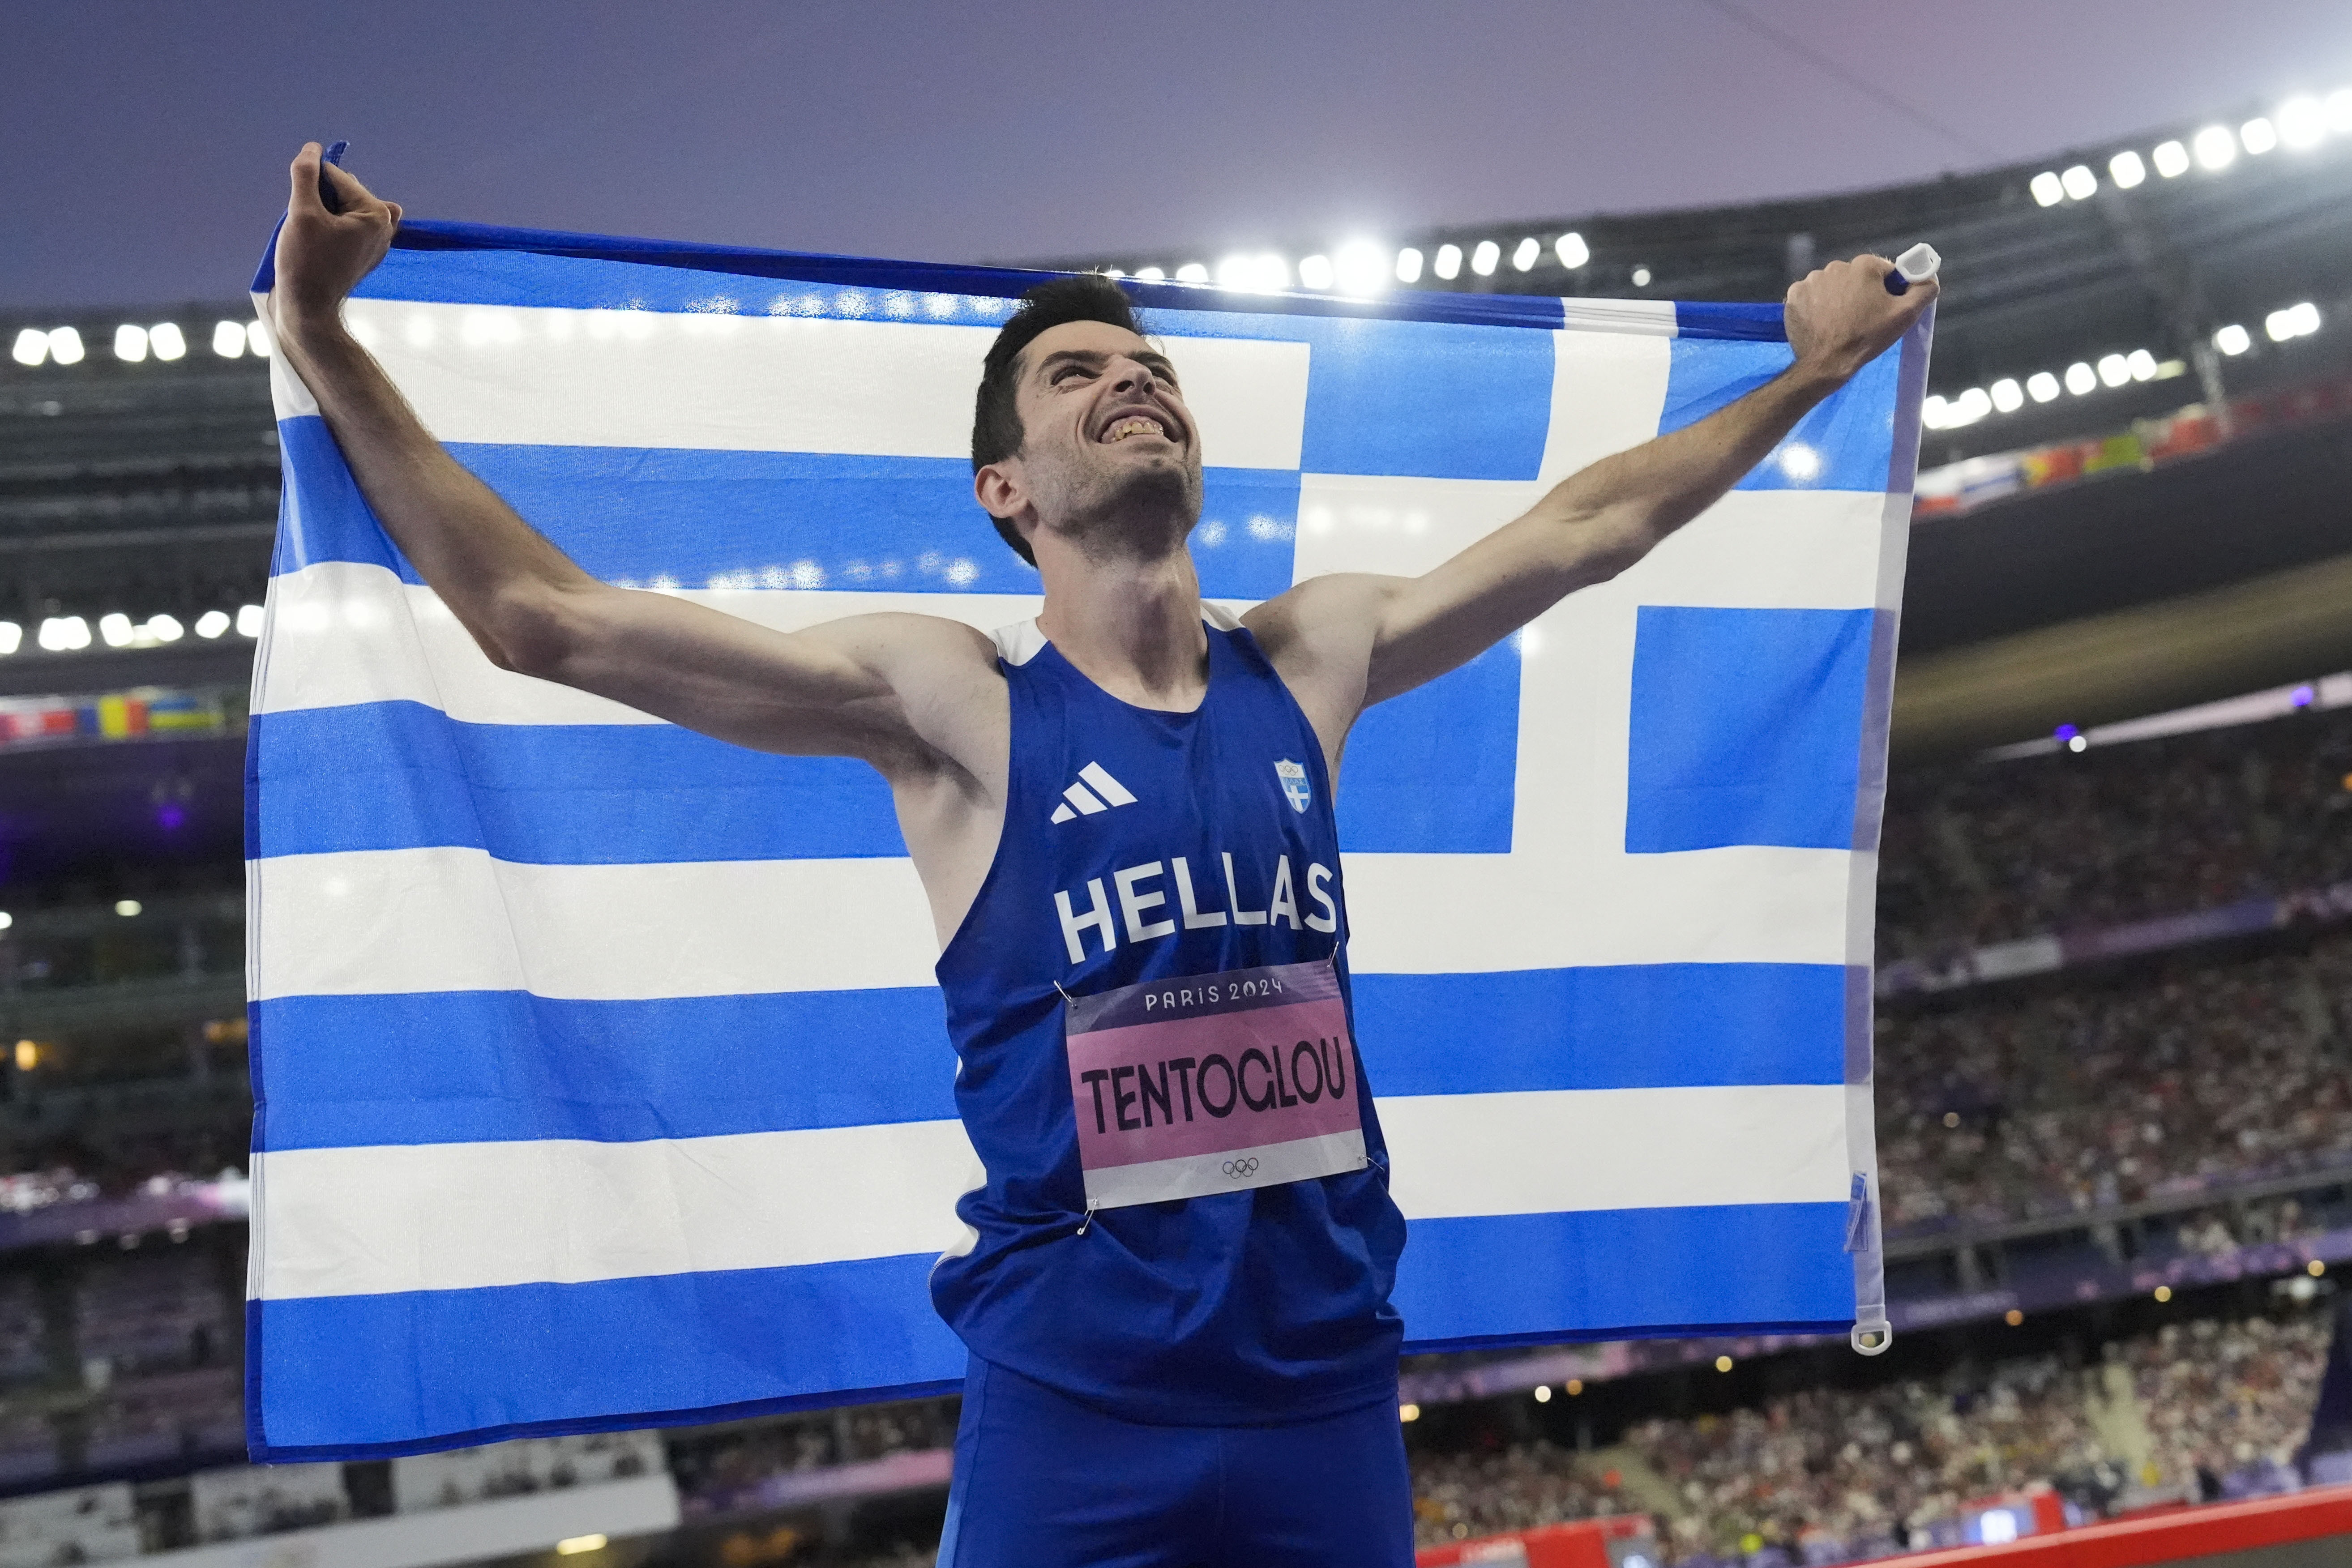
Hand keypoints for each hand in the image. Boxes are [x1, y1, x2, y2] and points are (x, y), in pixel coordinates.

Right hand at [272, 142, 402, 341]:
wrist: (308, 310)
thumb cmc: (305, 262)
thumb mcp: (301, 212)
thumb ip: (306, 175)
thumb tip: (312, 148)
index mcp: (377, 213)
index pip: (336, 176)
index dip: (310, 187)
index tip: (303, 214)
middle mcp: (385, 226)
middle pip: (340, 192)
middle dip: (318, 202)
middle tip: (309, 232)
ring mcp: (376, 242)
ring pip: (339, 208)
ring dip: (320, 215)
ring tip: (312, 240)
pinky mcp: (363, 253)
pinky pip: (342, 226)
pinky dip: (327, 228)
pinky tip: (318, 247)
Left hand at [1783, 255, 1936, 386]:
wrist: (1827, 363)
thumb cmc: (1868, 337)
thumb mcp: (1905, 315)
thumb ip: (1923, 290)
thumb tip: (1929, 277)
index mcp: (1864, 265)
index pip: (1884, 272)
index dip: (1888, 291)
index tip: (1883, 310)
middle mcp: (1835, 266)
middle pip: (1857, 278)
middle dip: (1862, 294)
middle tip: (1862, 320)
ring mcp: (1811, 280)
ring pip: (1833, 287)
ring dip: (1838, 299)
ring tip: (1841, 323)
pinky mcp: (1793, 296)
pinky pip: (1811, 296)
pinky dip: (1817, 306)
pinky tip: (1822, 323)